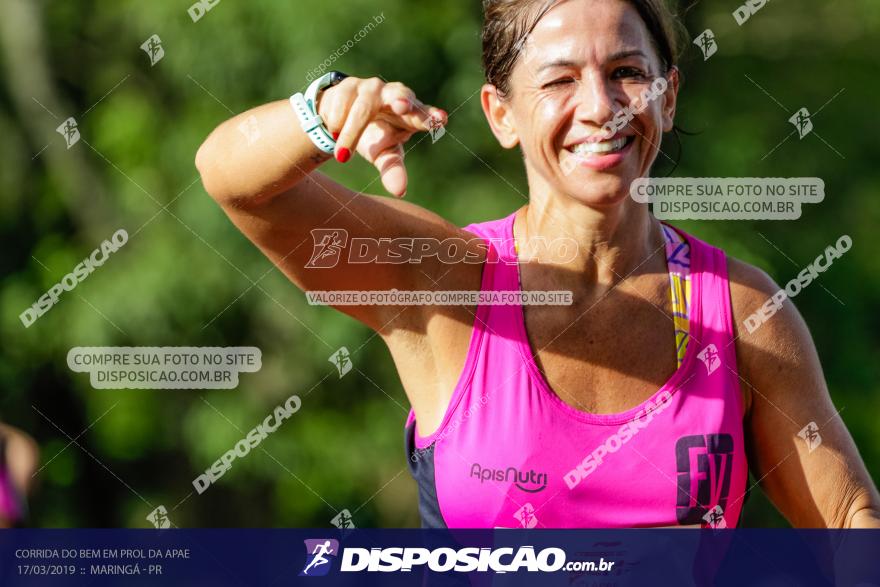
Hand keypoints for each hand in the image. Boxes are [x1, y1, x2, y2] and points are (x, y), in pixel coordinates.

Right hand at [316, 76, 446, 196]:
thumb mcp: (382, 156)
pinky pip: (342, 102)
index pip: (424, 115)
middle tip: (401, 107)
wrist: (340, 121)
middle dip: (402, 99)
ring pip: (363, 108)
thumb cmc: (372, 137)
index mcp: (410, 115)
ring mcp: (372, 88)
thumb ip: (392, 170)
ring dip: (351, 133)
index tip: (441, 120)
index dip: (431, 116)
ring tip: (343, 157)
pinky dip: (337, 122)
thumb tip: (400, 191)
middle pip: (401, 94)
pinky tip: (335, 131)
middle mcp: (395, 95)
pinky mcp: (349, 84)